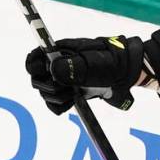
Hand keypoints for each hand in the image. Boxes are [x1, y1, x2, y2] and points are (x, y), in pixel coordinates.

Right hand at [25, 36, 144, 113]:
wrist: (126, 74)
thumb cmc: (111, 62)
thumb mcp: (94, 62)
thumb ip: (73, 66)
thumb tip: (52, 70)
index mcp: (59, 52)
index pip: (33, 59)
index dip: (34, 67)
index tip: (45, 74)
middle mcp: (57, 66)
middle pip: (36, 80)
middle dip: (50, 86)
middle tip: (66, 86)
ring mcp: (63, 81)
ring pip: (45, 94)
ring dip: (58, 97)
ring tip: (75, 93)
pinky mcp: (68, 94)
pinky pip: (54, 106)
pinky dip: (61, 107)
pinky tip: (73, 101)